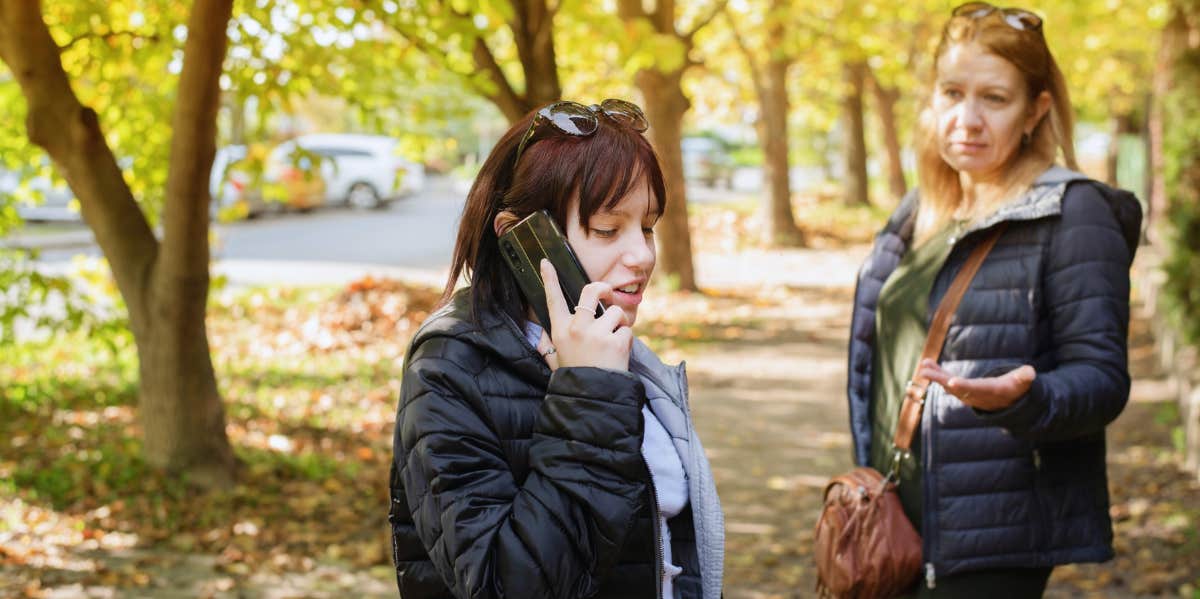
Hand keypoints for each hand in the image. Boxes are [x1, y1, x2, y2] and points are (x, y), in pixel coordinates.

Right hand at [540, 259, 632, 370]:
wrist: (592, 399)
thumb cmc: (575, 378)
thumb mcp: (555, 361)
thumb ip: (549, 346)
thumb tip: (539, 338)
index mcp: (560, 331)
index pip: (553, 299)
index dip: (549, 279)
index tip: (546, 262)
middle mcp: (577, 328)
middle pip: (591, 291)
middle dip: (603, 288)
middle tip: (607, 295)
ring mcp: (597, 333)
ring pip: (615, 313)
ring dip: (618, 325)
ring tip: (611, 345)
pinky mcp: (616, 341)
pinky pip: (627, 330)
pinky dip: (626, 341)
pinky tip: (618, 355)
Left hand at [916, 359, 1035, 410]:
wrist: (1009, 402)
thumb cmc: (1016, 388)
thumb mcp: (1022, 383)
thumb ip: (1024, 378)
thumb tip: (1030, 372)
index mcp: (990, 392)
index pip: (976, 389)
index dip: (964, 386)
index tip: (951, 382)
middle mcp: (975, 395)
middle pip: (956, 388)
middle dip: (941, 380)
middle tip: (925, 373)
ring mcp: (966, 393)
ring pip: (948, 385)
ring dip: (935, 375)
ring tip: (923, 365)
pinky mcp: (961, 389)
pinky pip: (947, 380)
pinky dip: (937, 372)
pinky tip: (926, 363)